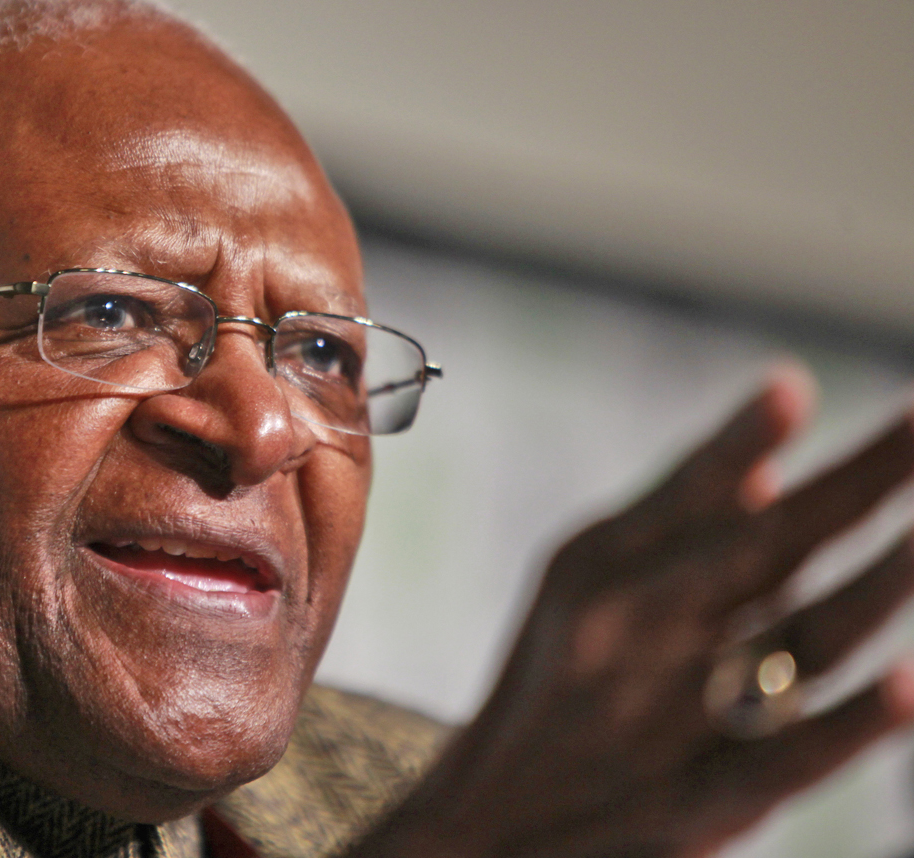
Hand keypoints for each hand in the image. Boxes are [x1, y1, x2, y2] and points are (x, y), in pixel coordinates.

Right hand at [352, 365, 913, 857]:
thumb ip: (671, 528)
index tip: (794, 386)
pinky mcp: (693, 805)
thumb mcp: (576, 588)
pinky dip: (848, 726)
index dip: (740, 440)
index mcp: (605, 571)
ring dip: (875, 588)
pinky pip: (783, 761)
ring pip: (794, 644)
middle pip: (765, 551)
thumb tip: (773, 472)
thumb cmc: (547, 685)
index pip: (691, 495)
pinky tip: (909, 684)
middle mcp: (633, 634)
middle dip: (857, 486)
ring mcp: (664, 718)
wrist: (482, 822)